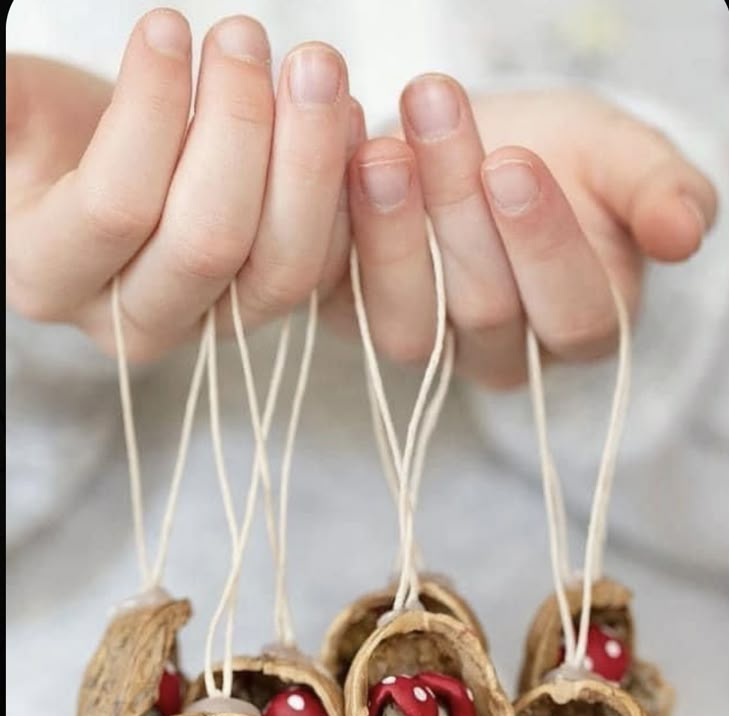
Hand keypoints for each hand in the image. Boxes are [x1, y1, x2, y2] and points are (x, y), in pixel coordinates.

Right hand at [6, 10, 358, 360]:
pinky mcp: (268, 304)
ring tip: (312, 70)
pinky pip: (327, 264)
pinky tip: (341, 116)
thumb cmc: (54, 136)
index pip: (113, 207)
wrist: (108, 171)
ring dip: (309, 160)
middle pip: (208, 243)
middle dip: (239, 128)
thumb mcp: (13, 114)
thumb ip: (3, 105)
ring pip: (282, 265)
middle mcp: (136, 319)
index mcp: (50, 275)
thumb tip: (0, 91)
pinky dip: (343, 190)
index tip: (166, 25)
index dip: (149, 113)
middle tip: (245, 36)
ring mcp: (212, 322)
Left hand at [340, 78, 717, 387]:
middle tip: (436, 107)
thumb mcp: (621, 160)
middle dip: (460, 205)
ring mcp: (425, 341)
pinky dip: (333, 232)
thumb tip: (685, 233)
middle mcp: (499, 352)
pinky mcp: (354, 316)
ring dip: (390, 228)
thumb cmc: (563, 160)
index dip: (544, 244)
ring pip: (407, 317)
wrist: (479, 149)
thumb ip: (658, 192)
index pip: (573, 314)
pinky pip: (339, 294)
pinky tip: (336, 159)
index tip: (514, 161)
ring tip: (379, 145)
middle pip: (485, 307)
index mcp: (577, 325)